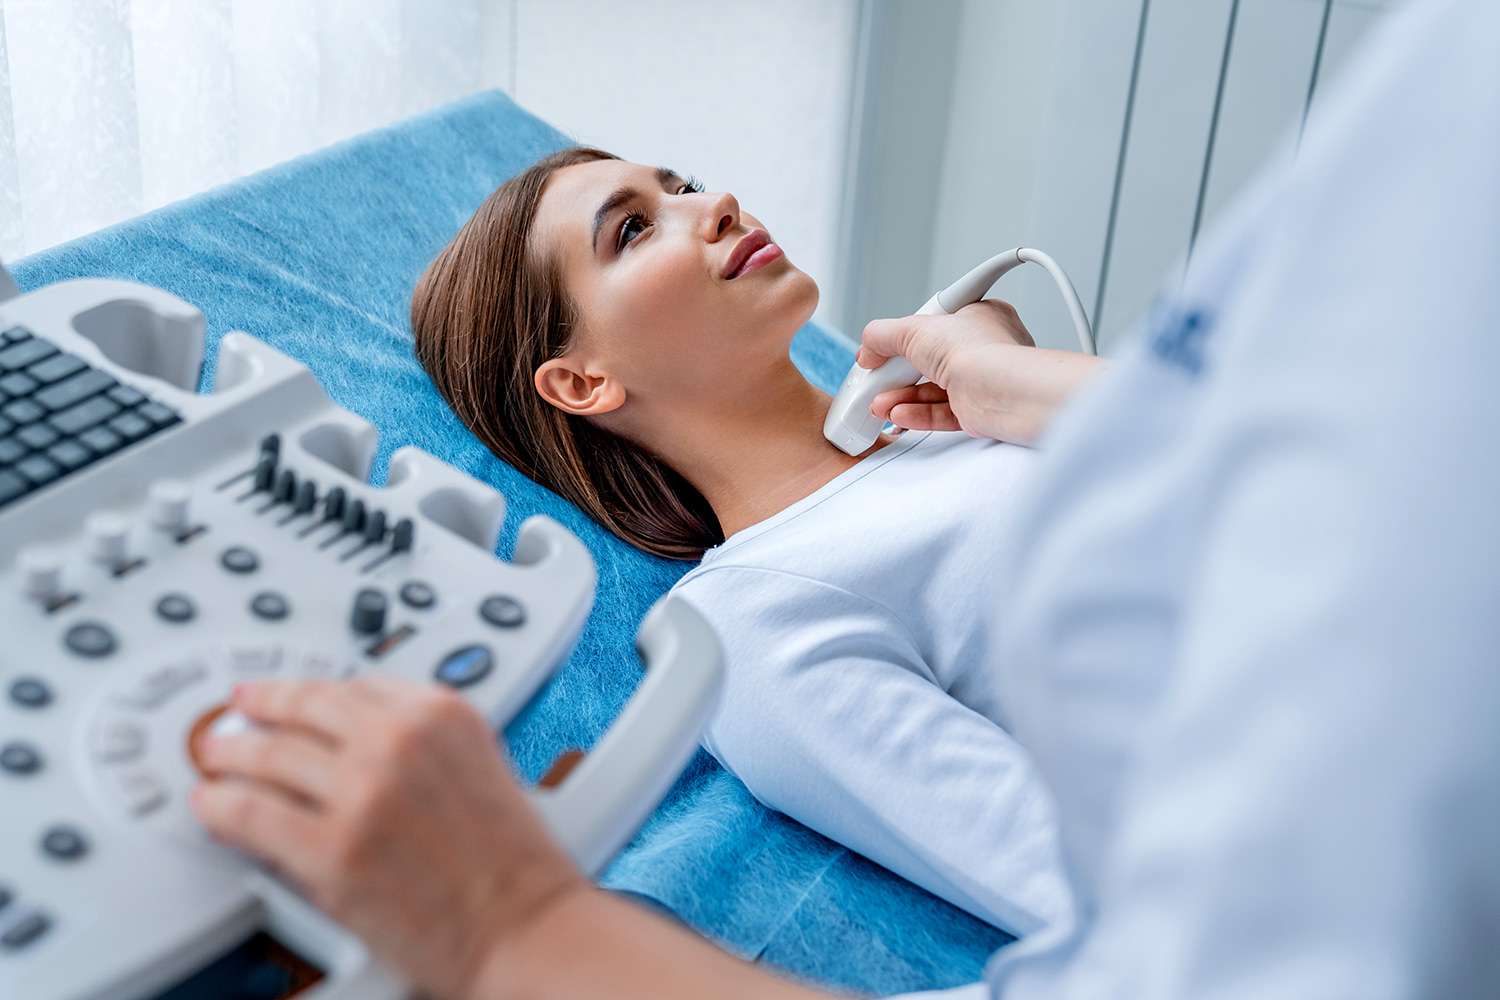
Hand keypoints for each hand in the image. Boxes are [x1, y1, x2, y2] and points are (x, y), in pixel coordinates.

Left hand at [190, 677, 584, 999]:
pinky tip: (210, 804)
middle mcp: (399, 740)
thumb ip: (420, 741)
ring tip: (213, 756)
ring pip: (268, 756)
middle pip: (303, 708)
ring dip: (230, 754)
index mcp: (441, 712)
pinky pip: (252, 815)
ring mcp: (362, 792)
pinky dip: (221, 807)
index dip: (306, 691)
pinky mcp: (330, 850)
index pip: (351, 684)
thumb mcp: (479, 764)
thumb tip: (352, 741)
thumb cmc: (511, 862)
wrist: (525, 926)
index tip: (284, 695)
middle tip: (235, 714)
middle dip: (259, 709)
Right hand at [858, 299, 1099, 444]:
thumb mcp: (915, 330)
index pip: (932, 324)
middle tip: (874, 380)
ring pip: (931, 390)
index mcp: (977, 317)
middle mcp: (981, 348)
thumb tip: (867, 346)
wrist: (1004, 393)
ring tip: (878, 403)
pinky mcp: (978, 410)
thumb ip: (884, 334)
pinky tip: (897, 414)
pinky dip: (916, 414)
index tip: (880, 349)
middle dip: (896, 374)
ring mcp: (980, 380)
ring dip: (901, 397)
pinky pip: (940, 412)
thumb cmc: (980, 352)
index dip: (904, 337)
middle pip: (927, 360)